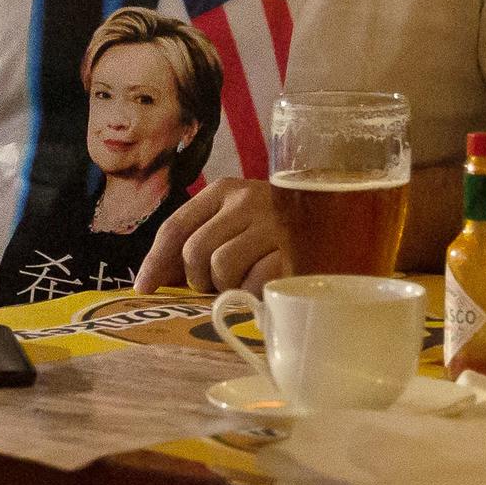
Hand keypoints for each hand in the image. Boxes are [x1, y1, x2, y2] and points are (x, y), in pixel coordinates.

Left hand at [134, 178, 293, 294]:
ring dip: (226, 286)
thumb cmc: (279, 231)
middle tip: (217, 284)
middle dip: (198, 278)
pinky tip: (265, 285)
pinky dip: (252, 294)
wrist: (341, 221)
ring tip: (244, 281)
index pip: (176, 227)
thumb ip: (201, 239)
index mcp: (225, 190)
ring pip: (220, 268)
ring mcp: (272, 224)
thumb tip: (155, 279)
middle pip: (194, 252)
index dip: (155, 262)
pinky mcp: (293, 250)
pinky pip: (252, 284)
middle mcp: (246, 200)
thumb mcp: (236, 222)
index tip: (145, 289)